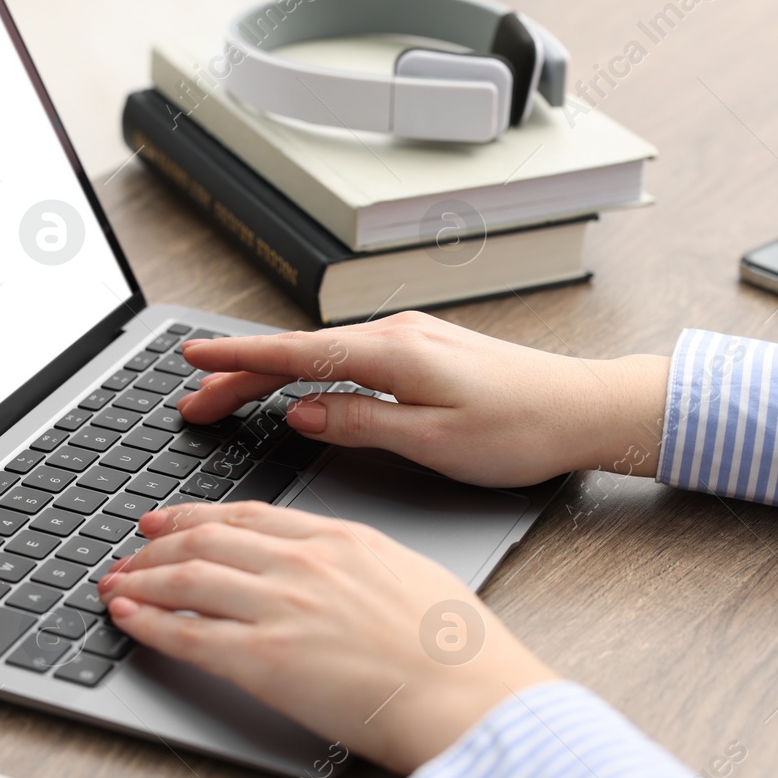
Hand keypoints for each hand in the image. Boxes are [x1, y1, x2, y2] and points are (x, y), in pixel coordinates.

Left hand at [98, 500, 556, 774]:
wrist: (469, 696)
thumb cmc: (458, 651)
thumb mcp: (410, 576)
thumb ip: (361, 565)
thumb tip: (338, 571)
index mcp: (341, 539)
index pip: (249, 516)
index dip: (199, 516)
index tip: (172, 520)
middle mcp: (303, 563)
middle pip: (207, 541)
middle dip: (157, 545)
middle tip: (131, 550)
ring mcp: (281, 608)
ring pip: (186, 581)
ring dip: (140, 581)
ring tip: (115, 586)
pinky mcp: (264, 660)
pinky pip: (188, 635)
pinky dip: (148, 624)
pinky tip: (127, 620)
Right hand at [178, 311, 669, 486]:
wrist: (585, 409)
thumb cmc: (523, 430)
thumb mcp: (434, 442)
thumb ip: (360, 423)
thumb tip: (300, 413)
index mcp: (393, 353)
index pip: (293, 355)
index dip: (236, 361)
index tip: (191, 362)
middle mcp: (396, 335)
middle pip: (297, 353)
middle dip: (239, 375)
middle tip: (194, 401)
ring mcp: (410, 339)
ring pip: (320, 355)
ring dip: (270, 375)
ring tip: (228, 398)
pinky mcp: (423, 352)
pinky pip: (347, 358)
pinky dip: (308, 373)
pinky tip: (293, 387)